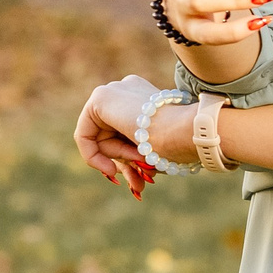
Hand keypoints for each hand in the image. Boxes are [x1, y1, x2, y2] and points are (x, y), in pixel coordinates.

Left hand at [75, 75, 180, 196]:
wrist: (188, 131)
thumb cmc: (181, 143)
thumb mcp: (158, 150)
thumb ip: (141, 157)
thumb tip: (135, 183)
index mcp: (148, 98)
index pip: (125, 133)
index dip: (128, 159)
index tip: (138, 179)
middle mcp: (129, 89)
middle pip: (110, 136)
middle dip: (122, 162)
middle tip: (137, 181)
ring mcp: (115, 90)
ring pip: (101, 137)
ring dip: (118, 159)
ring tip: (140, 163)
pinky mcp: (101, 97)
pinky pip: (84, 134)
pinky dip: (92, 155)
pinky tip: (110, 167)